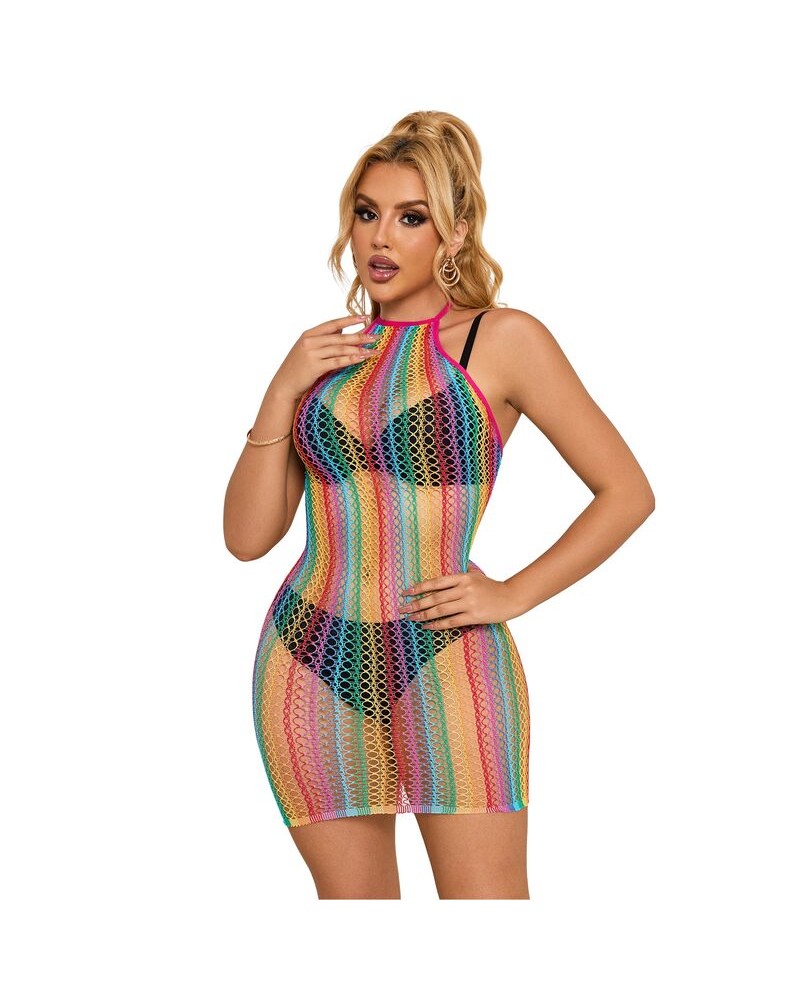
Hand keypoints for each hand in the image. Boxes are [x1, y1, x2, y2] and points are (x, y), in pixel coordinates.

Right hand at [269, 314, 376, 400]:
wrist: (284, 384)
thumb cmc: (298, 366)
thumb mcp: (307, 348)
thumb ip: (323, 338)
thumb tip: (342, 329)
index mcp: (309, 334)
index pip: (332, 324)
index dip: (349, 320)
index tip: (364, 317)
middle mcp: (310, 342)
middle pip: (340, 337)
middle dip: (360, 336)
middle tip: (376, 336)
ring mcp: (312, 354)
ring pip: (340, 349)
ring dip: (359, 349)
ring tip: (374, 350)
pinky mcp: (315, 367)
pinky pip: (337, 362)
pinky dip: (351, 359)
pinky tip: (362, 358)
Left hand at [399, 570, 517, 627]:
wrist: (512, 598)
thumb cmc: (493, 587)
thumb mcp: (478, 574)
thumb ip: (466, 570)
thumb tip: (457, 564)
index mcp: (463, 577)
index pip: (436, 582)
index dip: (419, 587)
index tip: (406, 592)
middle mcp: (464, 589)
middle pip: (435, 597)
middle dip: (416, 603)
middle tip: (403, 608)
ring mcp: (469, 603)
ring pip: (440, 610)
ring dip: (423, 615)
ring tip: (411, 618)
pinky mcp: (473, 616)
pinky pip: (451, 622)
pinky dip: (437, 625)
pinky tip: (427, 626)